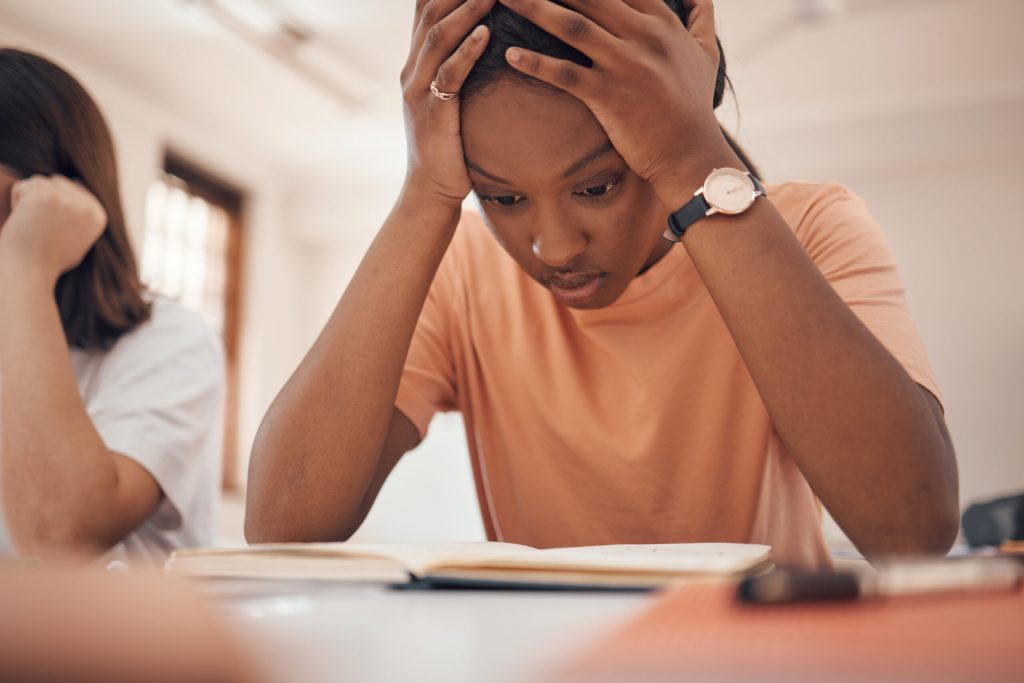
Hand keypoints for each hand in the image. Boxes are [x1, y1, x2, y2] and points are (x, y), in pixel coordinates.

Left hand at [0, 175, 106, 281]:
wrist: (30, 272)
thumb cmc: (48, 260)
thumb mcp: (78, 238)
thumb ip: (81, 214)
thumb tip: (78, 182)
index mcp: (99, 215)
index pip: (73, 188)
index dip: (55, 207)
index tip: (51, 229)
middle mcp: (88, 206)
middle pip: (57, 182)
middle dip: (43, 200)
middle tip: (41, 227)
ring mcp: (67, 199)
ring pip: (38, 182)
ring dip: (28, 202)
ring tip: (32, 226)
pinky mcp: (45, 196)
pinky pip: (22, 187)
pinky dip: (16, 203)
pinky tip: (23, 223)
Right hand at [400, 0, 497, 207]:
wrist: (431, 189)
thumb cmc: (450, 142)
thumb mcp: (448, 96)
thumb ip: (456, 65)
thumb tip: (483, 36)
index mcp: (416, 61)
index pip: (426, 7)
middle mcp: (412, 68)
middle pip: (431, 12)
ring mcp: (418, 90)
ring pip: (438, 37)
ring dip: (467, 9)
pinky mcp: (432, 113)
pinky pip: (449, 75)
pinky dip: (467, 52)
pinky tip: (486, 34)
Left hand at [497, 0, 733, 201]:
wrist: (690, 153)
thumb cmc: (694, 104)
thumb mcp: (706, 52)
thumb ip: (701, 16)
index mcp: (662, 22)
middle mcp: (644, 36)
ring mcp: (626, 65)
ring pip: (571, 26)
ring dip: (533, 8)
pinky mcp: (609, 96)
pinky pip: (565, 74)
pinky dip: (536, 63)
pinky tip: (510, 54)